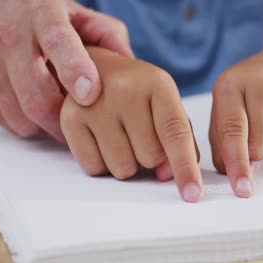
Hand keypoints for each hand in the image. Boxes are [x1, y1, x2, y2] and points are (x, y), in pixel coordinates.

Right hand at [0, 0, 132, 140]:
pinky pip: (6, 122)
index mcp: (41, 14)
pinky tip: (36, 104)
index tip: (90, 93)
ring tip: (61, 110)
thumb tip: (131, 68)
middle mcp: (8, 36)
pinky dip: (27, 122)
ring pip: (22, 118)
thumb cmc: (38, 10)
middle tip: (87, 124)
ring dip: (47, 124)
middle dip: (67, 121)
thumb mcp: (75, 12)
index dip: (74, 69)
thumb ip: (107, 35)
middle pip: (37, 98)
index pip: (57, 42)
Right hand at [60, 47, 201, 202]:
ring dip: (128, 163)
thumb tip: (167, 175)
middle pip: (149, 158)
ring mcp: (94, 103)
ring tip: (122, 136)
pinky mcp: (70, 118)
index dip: (185, 167)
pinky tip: (103, 139)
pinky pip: (94, 168)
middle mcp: (125, 89)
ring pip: (122, 168)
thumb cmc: (138, 93)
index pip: (175, 133)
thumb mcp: (167, 105)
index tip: (192, 194)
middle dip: (151, 158)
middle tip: (141, 135)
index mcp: (158, 83)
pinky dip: (103, 164)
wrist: (98, 68)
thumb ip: (181, 140)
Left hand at [210, 45, 262, 197]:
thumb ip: (222, 145)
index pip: (232, 131)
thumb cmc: (248, 99)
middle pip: (260, 144)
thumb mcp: (225, 114)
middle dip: (258, 153)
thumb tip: (228, 174)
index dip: (237, 164)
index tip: (242, 190)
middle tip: (258, 138)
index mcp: (229, 84)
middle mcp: (259, 78)